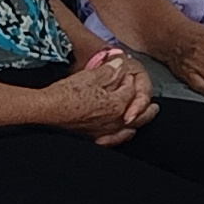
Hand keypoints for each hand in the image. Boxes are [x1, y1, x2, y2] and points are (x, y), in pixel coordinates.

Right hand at [34, 48, 151, 141]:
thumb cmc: (67, 92)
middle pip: (138, 114)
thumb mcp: (91, 75)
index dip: (128, 80)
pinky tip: (124, 134)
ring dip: (139, 122)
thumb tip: (122, 63)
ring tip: (144, 118)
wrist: (47, 110)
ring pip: (129, 128)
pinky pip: (114, 140)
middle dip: (147, 108)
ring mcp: (104, 131)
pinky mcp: (93, 138)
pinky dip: (122, 136)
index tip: (126, 75)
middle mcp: (114, 120)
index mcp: (116, 103)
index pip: (130, 90)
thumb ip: (110, 70)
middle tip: (155, 106)